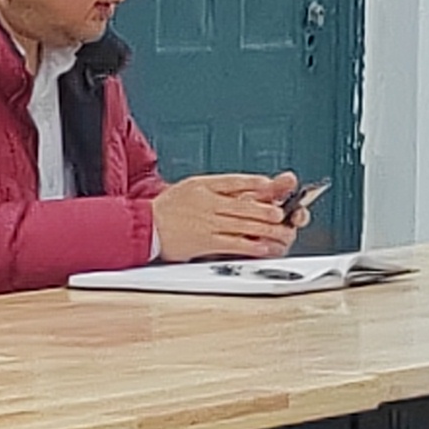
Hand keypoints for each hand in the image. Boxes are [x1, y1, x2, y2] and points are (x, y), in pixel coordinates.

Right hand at [153, 176, 301, 260]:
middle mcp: (208, 203)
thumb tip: (246, 187)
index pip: (235, 181)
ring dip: (266, 229)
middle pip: (244, 205)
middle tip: (284, 213)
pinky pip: (233, 243)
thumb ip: (219, 186)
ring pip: (243, 225)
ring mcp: (208, 223)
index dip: (256, 184)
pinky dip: (251, 245)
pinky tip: (264, 247)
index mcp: (205, 186)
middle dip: (267, 209)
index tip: (271, 185)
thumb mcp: (193, 186)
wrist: (144, 226)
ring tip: (282, 231)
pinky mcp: (205, 242)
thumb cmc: (170, 207)